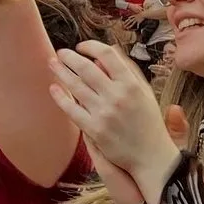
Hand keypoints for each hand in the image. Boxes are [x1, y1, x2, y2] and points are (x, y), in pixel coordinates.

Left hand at [48, 43, 183, 203]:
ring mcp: (105, 113)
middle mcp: (118, 96)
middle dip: (69, 57)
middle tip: (60, 52)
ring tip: (52, 64)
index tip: (81, 47)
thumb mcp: (145, 92)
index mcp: (131, 84)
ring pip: (76, 86)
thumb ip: (129, 70)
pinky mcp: (95, 130)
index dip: (90, 46)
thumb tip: (112, 50)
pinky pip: (72, 109)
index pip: (107, 55)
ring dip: (61, 72)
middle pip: (87, 68)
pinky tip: (53, 89)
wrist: (151, 156)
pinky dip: (60, 97)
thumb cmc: (149, 123)